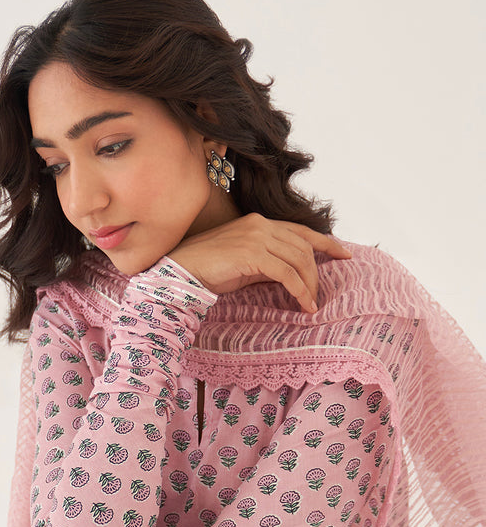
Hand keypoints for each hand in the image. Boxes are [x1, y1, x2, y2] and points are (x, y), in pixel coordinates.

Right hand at [168, 212, 351, 310]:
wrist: (181, 270)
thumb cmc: (209, 270)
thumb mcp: (244, 265)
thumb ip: (267, 264)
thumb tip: (290, 277)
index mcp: (259, 222)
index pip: (301, 230)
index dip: (326, 242)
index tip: (344, 254)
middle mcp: (260, 224)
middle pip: (303, 246)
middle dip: (317, 272)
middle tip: (320, 295)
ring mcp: (256, 237)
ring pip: (299, 259)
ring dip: (309, 284)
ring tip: (311, 304)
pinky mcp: (252, 254)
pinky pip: (286, 273)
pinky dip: (299, 290)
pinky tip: (303, 304)